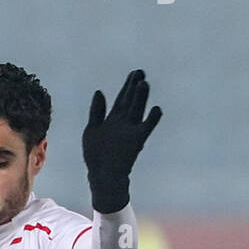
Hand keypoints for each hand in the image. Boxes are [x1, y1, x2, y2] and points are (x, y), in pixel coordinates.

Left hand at [81, 70, 161, 213]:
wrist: (101, 176)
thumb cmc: (95, 155)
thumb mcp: (91, 130)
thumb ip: (96, 111)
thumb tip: (99, 91)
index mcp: (113, 119)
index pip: (122, 98)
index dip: (128, 85)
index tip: (134, 73)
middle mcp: (124, 122)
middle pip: (131, 101)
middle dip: (135, 87)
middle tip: (141, 72)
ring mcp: (131, 131)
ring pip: (137, 110)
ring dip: (141, 98)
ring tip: (144, 83)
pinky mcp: (137, 141)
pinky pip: (146, 128)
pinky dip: (152, 119)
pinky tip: (157, 109)